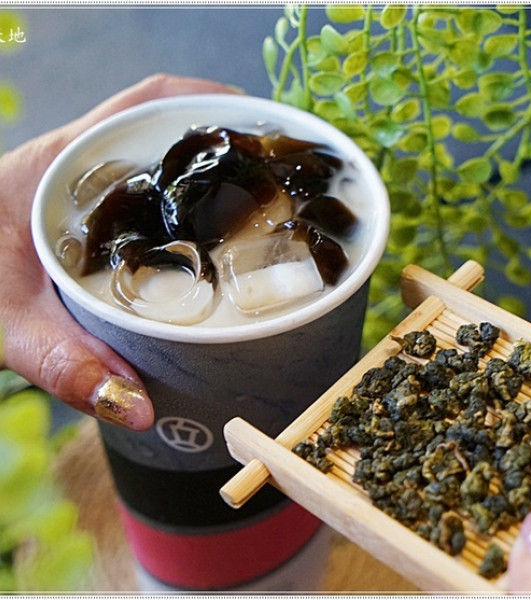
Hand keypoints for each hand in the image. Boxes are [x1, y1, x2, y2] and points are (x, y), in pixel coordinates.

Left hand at [0, 74, 237, 430]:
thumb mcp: (8, 324)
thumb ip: (67, 363)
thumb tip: (140, 405)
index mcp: (61, 164)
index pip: (146, 104)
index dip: (207, 103)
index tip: (257, 123)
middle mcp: (76, 161)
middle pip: (163, 124)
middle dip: (221, 139)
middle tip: (270, 173)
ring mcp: (79, 180)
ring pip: (154, 154)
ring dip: (201, 166)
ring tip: (252, 195)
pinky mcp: (79, 205)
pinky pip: (140, 186)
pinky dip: (177, 197)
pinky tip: (201, 230)